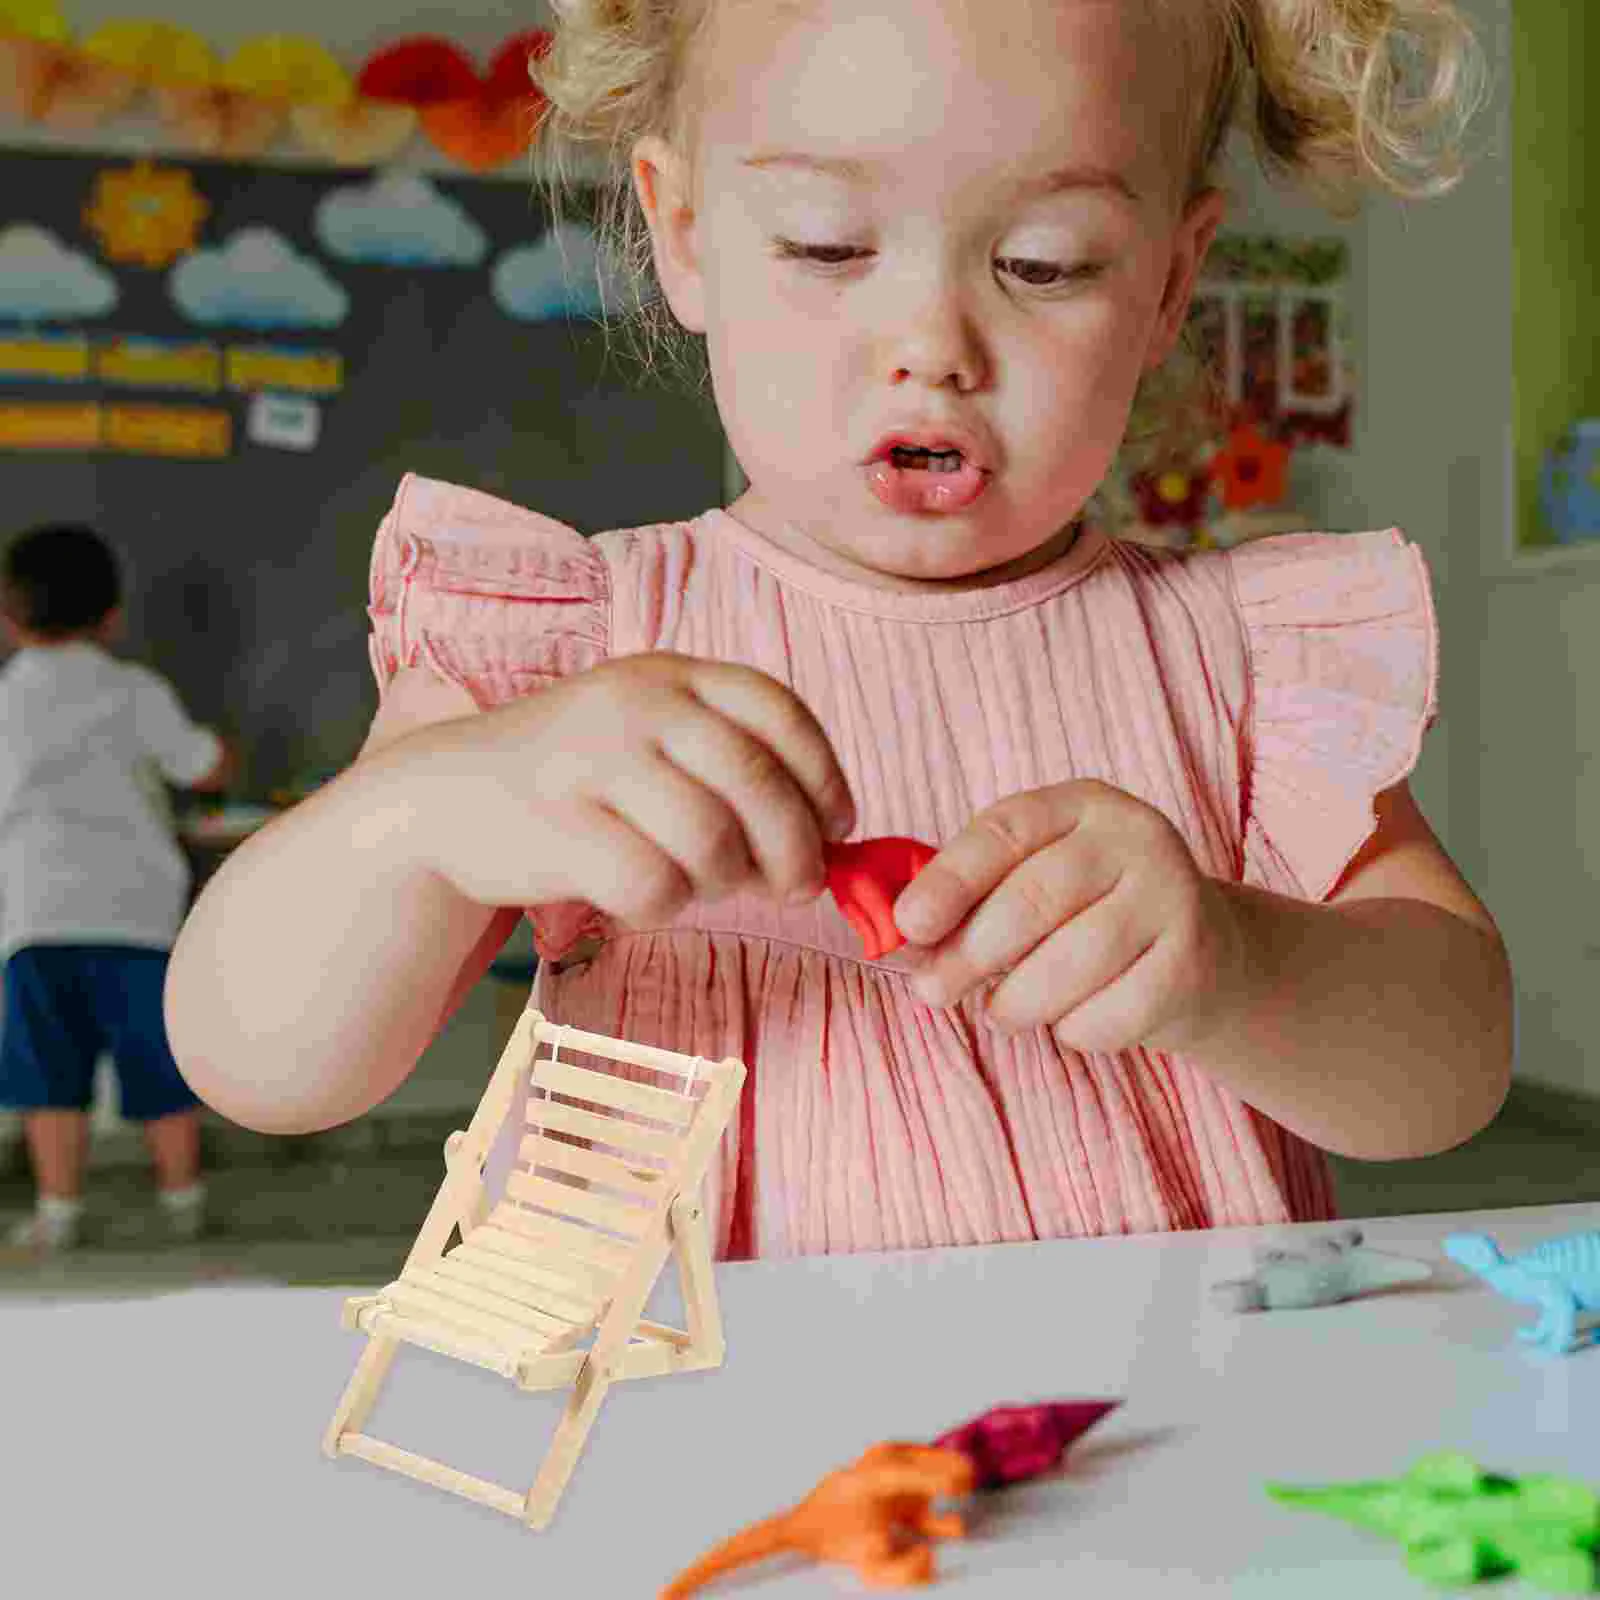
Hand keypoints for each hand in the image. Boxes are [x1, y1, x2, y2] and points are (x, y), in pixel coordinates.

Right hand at [393, 652, 856, 924]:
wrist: (448, 796)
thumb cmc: (579, 778)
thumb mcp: (654, 737)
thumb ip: (734, 765)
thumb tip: (833, 840)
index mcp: (671, 673)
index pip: (780, 712)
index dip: (824, 776)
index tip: (838, 825)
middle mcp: (636, 703)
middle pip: (757, 783)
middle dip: (796, 850)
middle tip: (795, 888)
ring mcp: (592, 760)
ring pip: (710, 843)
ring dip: (725, 882)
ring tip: (703, 884)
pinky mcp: (556, 823)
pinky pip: (652, 885)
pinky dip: (664, 905)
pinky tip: (643, 893)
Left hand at [891, 780, 1254, 1053]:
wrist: (1199, 954)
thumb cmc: (1086, 916)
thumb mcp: (1031, 882)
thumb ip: (970, 899)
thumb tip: (901, 938)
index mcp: (1081, 805)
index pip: (1005, 831)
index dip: (949, 880)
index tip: (907, 925)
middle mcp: (1134, 838)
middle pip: (1035, 899)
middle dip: (969, 954)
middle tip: (933, 990)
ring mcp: (1172, 897)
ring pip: (1073, 962)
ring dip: (1019, 1001)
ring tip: (1002, 1012)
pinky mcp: (1192, 963)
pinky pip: (1112, 1013)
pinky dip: (1074, 1030)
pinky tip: (1071, 1020)